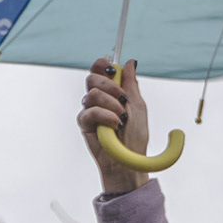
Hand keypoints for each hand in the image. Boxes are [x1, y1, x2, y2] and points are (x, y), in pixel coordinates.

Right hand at [80, 56, 151, 195]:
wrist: (129, 160)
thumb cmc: (135, 136)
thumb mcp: (138, 105)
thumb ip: (131, 84)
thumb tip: (129, 62)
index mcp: (110, 92)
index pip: (99, 70)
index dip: (102, 65)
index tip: (112, 70)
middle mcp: (98, 100)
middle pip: (92, 78)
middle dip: (110, 86)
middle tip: (123, 99)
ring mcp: (90, 111)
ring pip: (92, 93)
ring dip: (111, 104)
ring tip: (121, 119)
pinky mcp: (84, 124)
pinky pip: (89, 111)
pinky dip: (105, 116)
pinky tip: (115, 126)